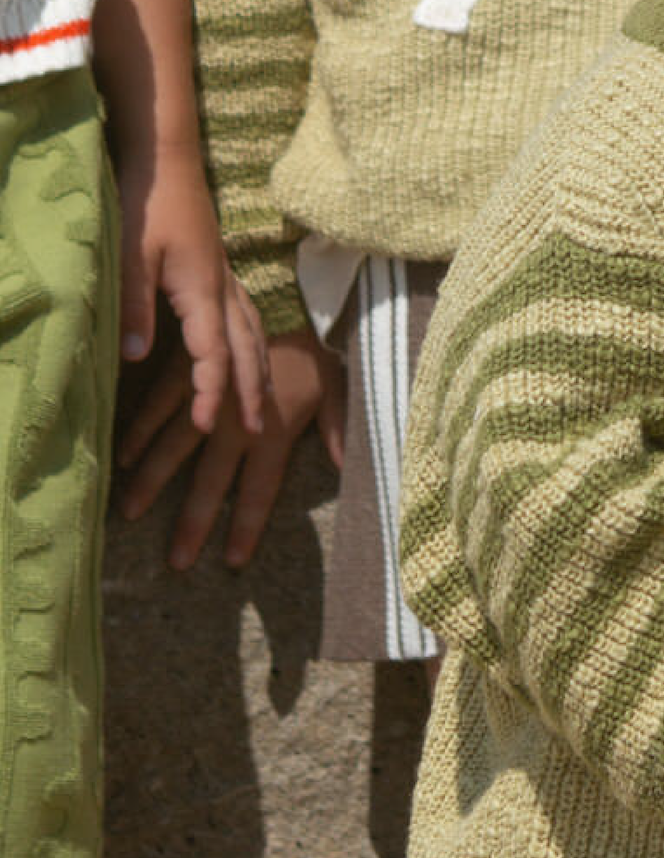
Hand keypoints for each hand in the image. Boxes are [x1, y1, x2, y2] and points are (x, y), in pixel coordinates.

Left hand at [116, 141, 266, 434]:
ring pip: (254, 332)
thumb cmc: (146, 203)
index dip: (211, 393)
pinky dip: (256, 341)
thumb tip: (136, 357)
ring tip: (264, 399)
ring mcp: (226, 276)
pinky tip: (254, 347)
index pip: (212, 354)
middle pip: (245, 350)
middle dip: (250, 391)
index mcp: (202, 290)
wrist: (167, 159)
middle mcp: (222, 288)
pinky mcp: (220, 267)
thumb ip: (135, 306)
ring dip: (259, 369)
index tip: (207, 427)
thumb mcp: (132, 255)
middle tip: (258, 429)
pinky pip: (249, 315)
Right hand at [117, 328, 344, 568]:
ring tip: (129, 512)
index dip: (245, 529)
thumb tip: (346, 466)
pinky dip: (139, 432)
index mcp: (274, 433)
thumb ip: (335, 429)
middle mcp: (236, 425)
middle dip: (193, 524)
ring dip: (151, 482)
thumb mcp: (337, 388)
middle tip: (175, 561)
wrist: (285, 296)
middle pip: (210, 484)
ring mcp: (207, 399)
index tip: (231, 561)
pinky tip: (122, 457)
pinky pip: (157, 408)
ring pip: (174, 449)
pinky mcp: (184, 372)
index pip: (258, 492)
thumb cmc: (315, 345)